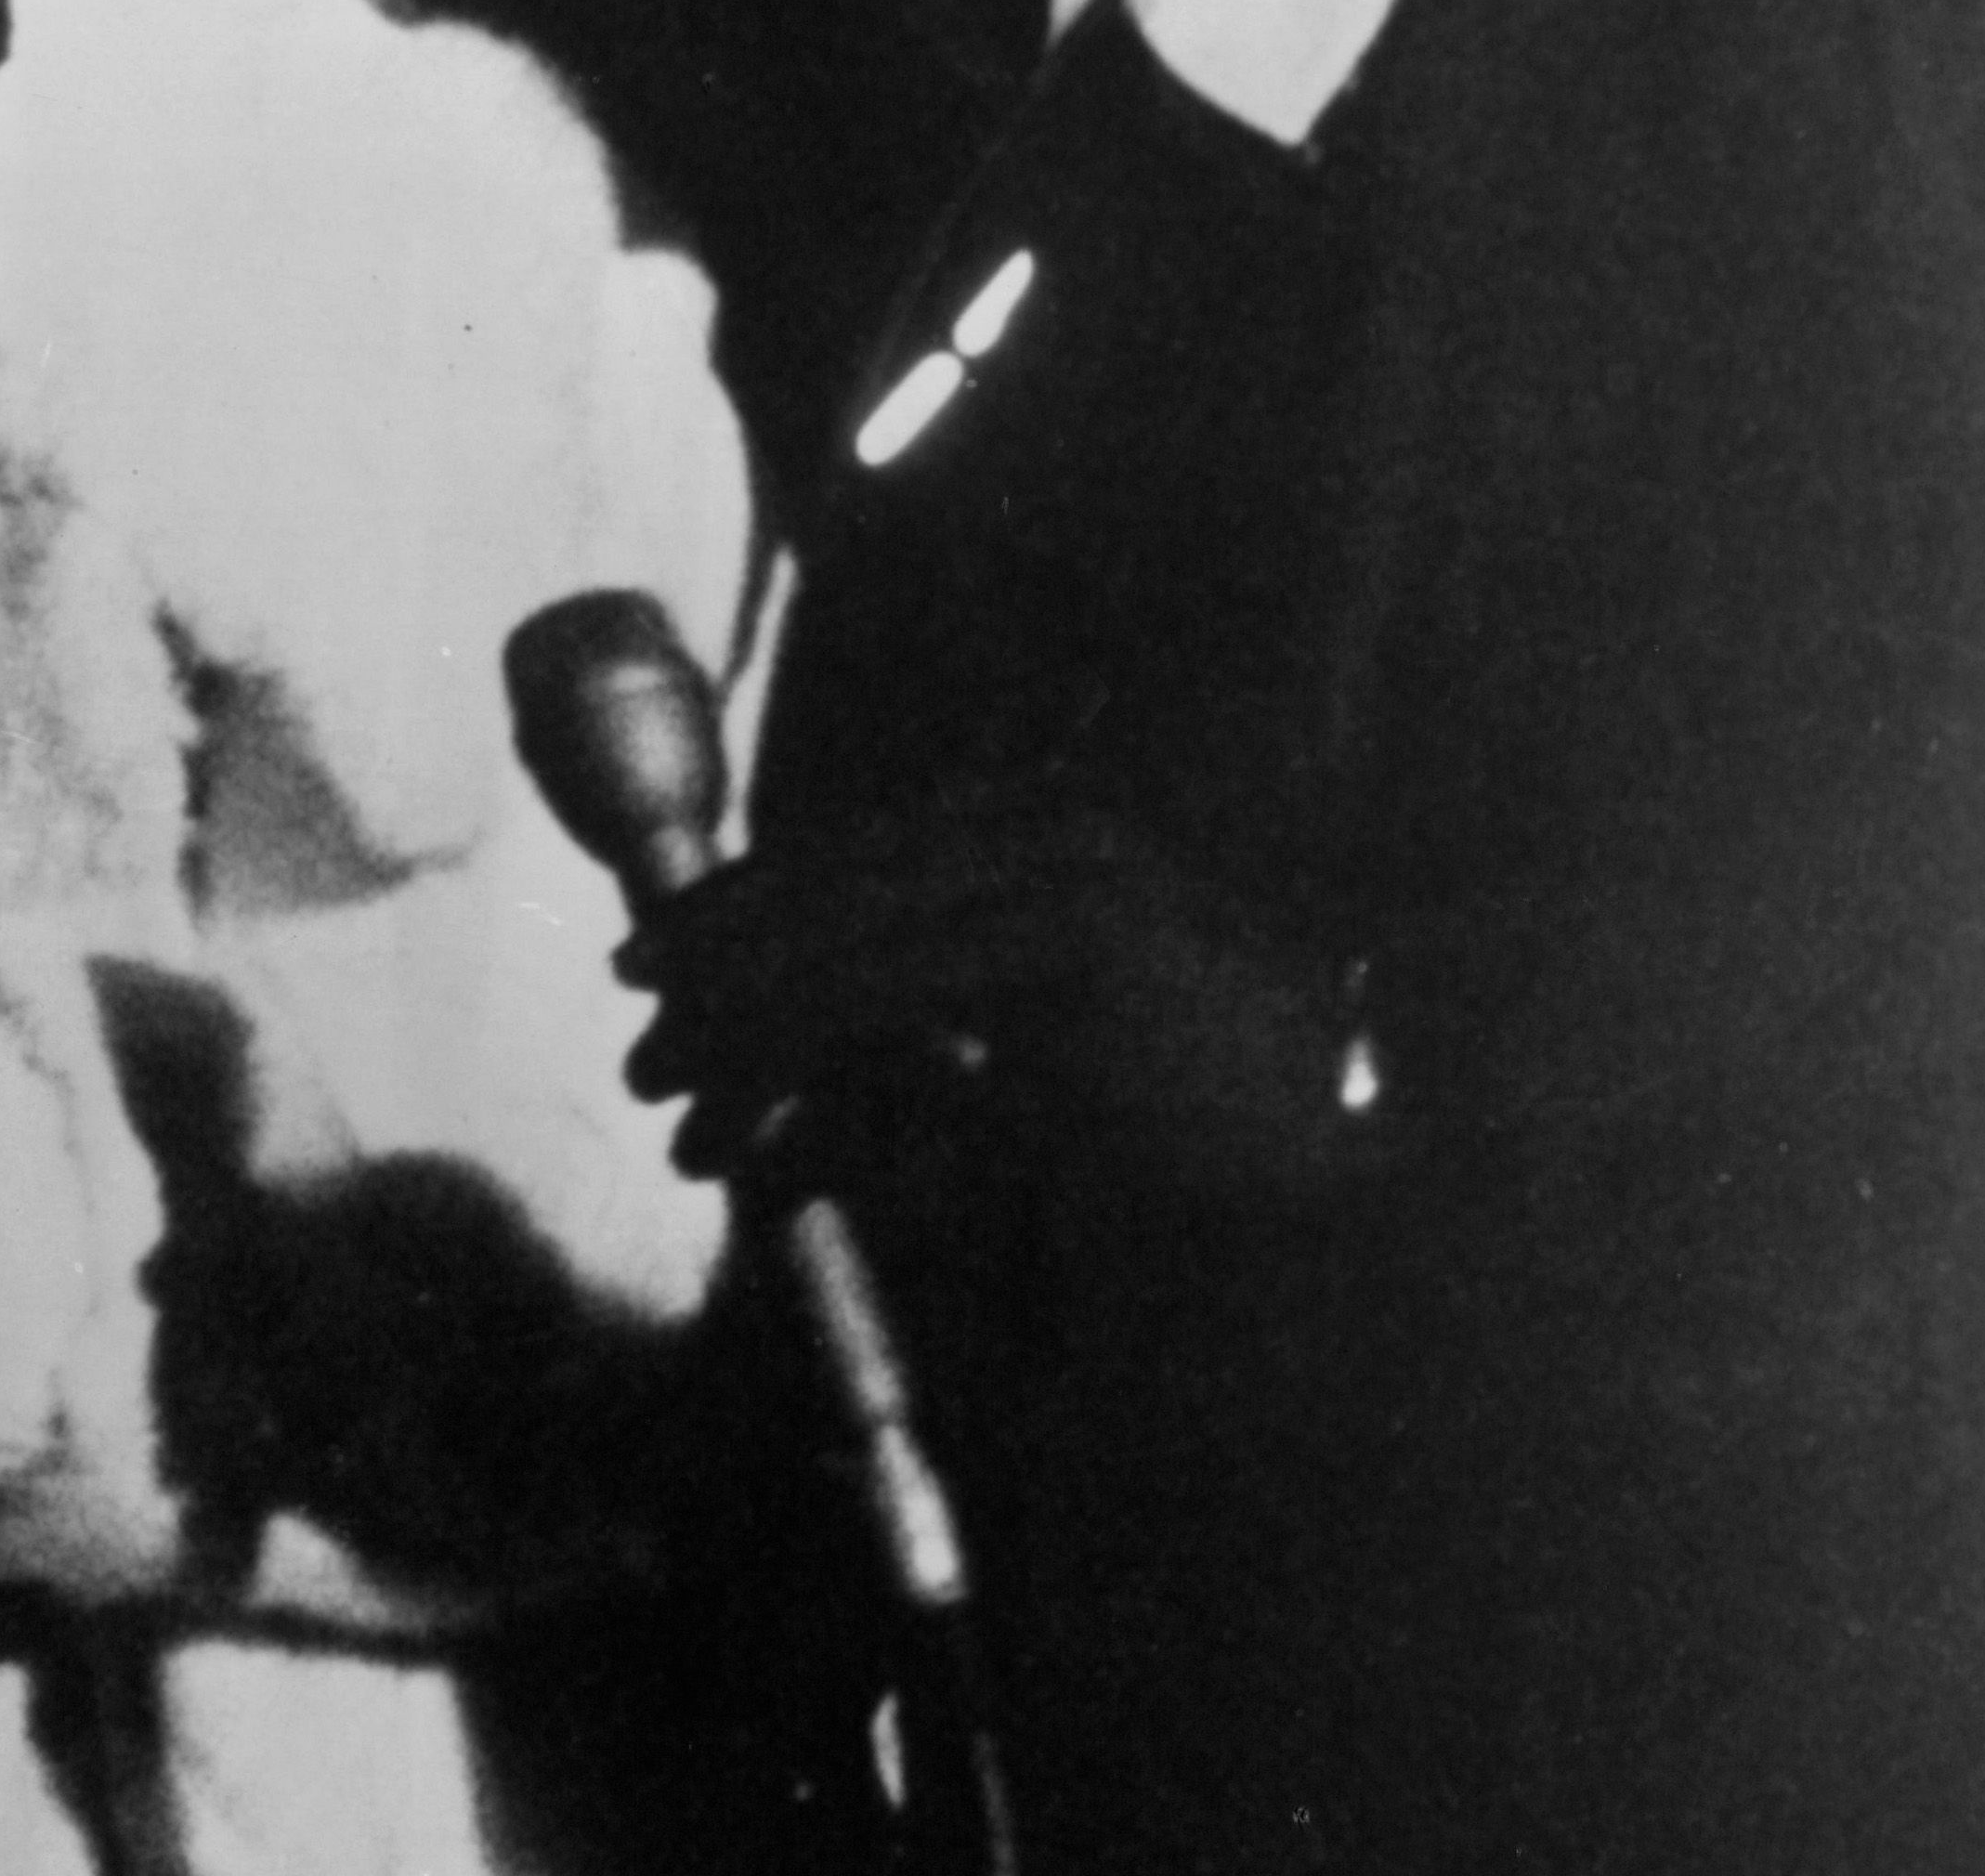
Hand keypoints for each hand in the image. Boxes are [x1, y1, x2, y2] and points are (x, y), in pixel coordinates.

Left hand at [618, 805, 1357, 1190]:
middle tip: (630, 1027)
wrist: (1354, 1126)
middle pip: (825, 895)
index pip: (851, 853)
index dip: (740, 901)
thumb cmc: (1202, 1100)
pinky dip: (807, 1096)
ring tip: (667, 1108)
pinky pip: (888, 1032)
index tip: (652, 951)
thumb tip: (808, 1076)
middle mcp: (1038, 833)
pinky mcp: (1060, 963)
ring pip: (837, 963)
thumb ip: (942, 1025)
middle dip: (713, 966)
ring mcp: (1052, 887)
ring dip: (736, 1043)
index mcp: (1035, 825)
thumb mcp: (1047, 1044)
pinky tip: (753, 1160)